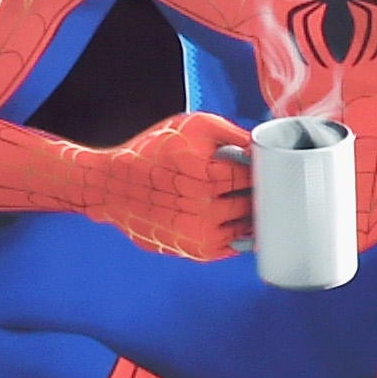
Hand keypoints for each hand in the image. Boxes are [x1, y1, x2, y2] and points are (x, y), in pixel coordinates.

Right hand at [92, 109, 255, 260]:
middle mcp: (203, 208)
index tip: (265, 165)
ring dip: (250, 213)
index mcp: (207, 175)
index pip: (257, 176)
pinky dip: (239, 233)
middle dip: (258, 191)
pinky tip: (234, 218)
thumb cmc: (154, 151)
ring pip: (247, 226)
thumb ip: (234, 134)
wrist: (111, 185)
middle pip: (254, 202)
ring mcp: (198, 233)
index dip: (264, 169)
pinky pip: (234, 244)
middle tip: (256, 182)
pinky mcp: (194, 250)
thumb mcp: (194, 126)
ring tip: (242, 198)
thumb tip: (264, 147)